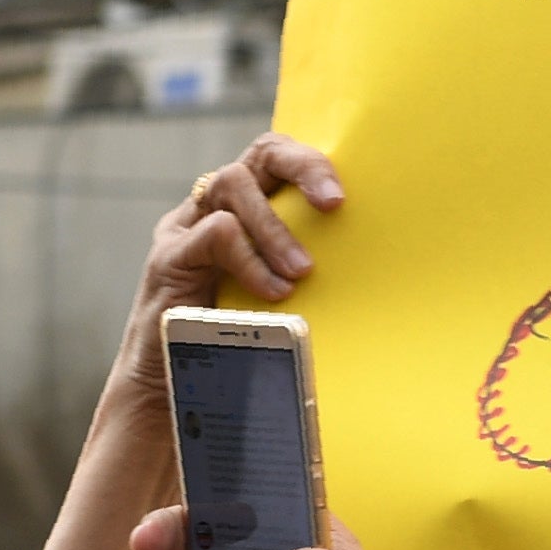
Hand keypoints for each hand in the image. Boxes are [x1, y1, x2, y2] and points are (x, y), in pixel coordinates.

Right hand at [107, 133, 346, 389]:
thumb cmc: (241, 350)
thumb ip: (310, 277)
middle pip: (259, 153)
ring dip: (274, 226)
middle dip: (301, 167)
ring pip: (233, 184)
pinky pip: (215, 233)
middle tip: (334, 204)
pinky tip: (273, 293)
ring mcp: (185, 229)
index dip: (312, 163)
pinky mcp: (167, 259)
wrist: (174, 396)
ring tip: (301, 272)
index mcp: (245, 211)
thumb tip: (383, 279)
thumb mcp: (286, 303)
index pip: (278, 159)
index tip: (343, 197)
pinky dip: (250, 259)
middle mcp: (212, 207)